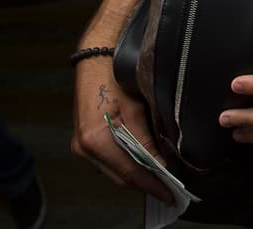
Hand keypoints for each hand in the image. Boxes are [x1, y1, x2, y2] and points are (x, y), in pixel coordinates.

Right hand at [70, 55, 173, 203]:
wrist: (95, 59)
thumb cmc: (114, 76)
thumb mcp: (136, 108)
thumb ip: (147, 140)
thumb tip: (162, 164)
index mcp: (95, 140)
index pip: (129, 173)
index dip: (152, 185)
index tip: (171, 193)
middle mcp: (84, 148)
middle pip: (120, 177)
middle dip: (146, 183)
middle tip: (170, 188)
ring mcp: (81, 146)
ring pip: (114, 171)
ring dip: (137, 175)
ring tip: (161, 177)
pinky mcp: (84, 141)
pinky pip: (108, 161)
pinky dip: (126, 164)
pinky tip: (143, 162)